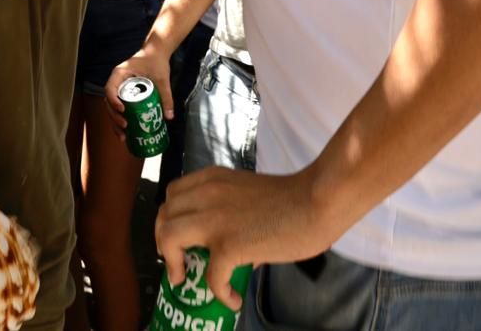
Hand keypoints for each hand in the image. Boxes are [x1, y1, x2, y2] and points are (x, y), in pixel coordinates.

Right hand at [104, 45, 174, 135]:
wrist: (156, 52)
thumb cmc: (156, 61)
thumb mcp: (161, 79)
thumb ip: (166, 97)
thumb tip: (169, 117)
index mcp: (120, 74)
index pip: (110, 88)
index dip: (113, 101)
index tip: (123, 110)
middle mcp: (116, 81)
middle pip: (109, 101)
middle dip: (114, 116)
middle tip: (125, 127)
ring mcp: (120, 88)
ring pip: (112, 107)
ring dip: (115, 121)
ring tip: (123, 136)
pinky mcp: (125, 93)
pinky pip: (120, 106)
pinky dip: (121, 118)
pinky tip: (127, 132)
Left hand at [155, 166, 337, 310]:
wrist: (316, 201)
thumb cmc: (293, 198)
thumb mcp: (248, 193)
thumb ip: (232, 211)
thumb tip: (233, 250)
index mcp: (211, 179)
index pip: (172, 194)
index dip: (170, 218)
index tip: (178, 237)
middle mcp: (205, 194)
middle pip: (164, 215)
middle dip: (164, 240)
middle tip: (179, 261)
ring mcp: (215, 220)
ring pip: (169, 237)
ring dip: (173, 262)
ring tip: (186, 279)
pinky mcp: (230, 245)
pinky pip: (210, 276)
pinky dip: (219, 293)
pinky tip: (232, 300)